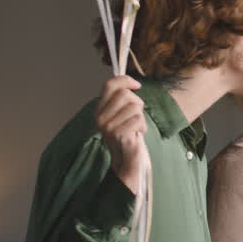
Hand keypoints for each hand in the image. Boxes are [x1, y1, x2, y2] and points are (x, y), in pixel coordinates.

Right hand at [94, 76, 146, 193]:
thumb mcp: (122, 114)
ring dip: (141, 117)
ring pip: (134, 106)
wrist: (128, 161)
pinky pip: (139, 119)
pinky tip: (137, 135)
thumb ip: (122, 100)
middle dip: (138, 103)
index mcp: (99, 110)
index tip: (137, 85)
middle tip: (136, 117)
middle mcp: (100, 117)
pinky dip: (143, 126)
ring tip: (136, 128)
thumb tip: (131, 82)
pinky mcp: (118, 134)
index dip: (125, 80)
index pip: (109, 85)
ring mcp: (108, 126)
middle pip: (125, 94)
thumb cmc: (129, 135)